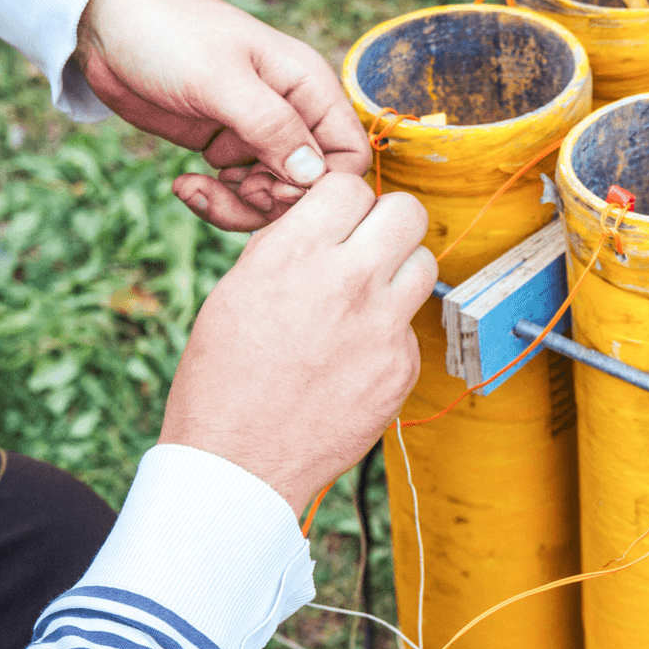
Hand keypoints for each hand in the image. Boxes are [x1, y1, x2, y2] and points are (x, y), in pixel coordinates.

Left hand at [74, 0, 368, 230]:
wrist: (104, 21)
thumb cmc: (168, 33)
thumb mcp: (219, 79)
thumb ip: (272, 127)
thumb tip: (315, 177)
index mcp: (308, 87)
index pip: (349, 156)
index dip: (320, 186)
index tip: (270, 187)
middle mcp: (293, 114)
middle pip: (311, 186)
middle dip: (273, 202)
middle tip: (230, 190)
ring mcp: (258, 134)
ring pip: (274, 196)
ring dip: (238, 206)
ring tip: (195, 189)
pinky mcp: (226, 148)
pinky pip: (238, 193)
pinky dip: (214, 199)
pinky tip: (183, 184)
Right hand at [158, 173, 435, 512]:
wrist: (238, 462)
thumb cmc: (223, 379)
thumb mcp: (237, 290)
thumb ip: (289, 248)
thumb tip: (322, 224)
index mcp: (296, 254)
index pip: (351, 186)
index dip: (345, 201)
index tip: (338, 220)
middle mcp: (348, 281)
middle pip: (407, 212)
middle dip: (387, 222)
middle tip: (368, 245)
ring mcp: (383, 326)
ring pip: (425, 263)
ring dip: (400, 270)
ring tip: (368, 295)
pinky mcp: (403, 366)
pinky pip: (413, 325)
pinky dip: (392, 331)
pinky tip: (357, 353)